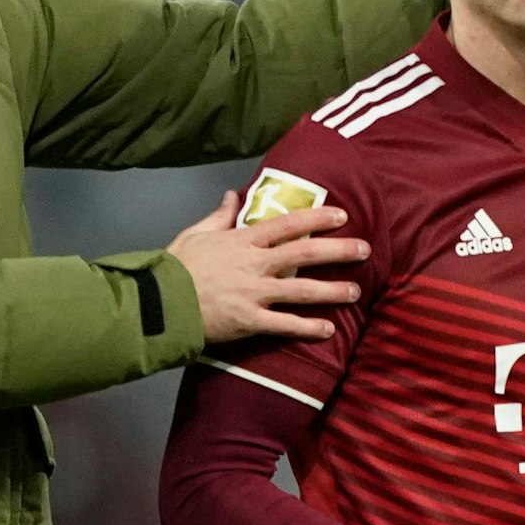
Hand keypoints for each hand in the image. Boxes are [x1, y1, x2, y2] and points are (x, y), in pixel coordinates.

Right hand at [166, 191, 367, 342]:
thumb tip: (233, 194)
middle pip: (306, 253)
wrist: (160, 303)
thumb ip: (219, 214)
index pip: (289, 224)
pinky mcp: (250, 321)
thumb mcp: (196, 233)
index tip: (342, 215)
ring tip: (355, 291)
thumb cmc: (175, 267)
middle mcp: (255, 265)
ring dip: (333, 290)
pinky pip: (285, 325)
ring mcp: (254, 294)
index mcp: (243, 240)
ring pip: (303, 290)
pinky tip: (328, 330)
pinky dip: (308, 328)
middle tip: (364, 250)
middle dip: (339, 250)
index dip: (318, 218)